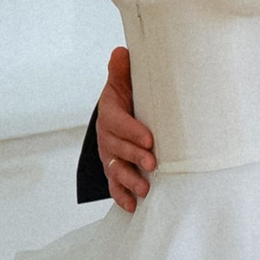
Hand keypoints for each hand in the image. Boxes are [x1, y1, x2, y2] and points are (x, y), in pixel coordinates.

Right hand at [95, 47, 156, 210]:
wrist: (119, 113)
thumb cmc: (127, 97)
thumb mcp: (123, 81)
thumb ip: (121, 70)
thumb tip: (121, 52)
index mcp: (110, 112)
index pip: (118, 121)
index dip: (132, 131)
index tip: (149, 139)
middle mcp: (106, 136)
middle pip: (116, 148)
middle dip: (134, 157)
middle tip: (152, 163)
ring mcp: (109, 155)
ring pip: (114, 169)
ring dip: (129, 180)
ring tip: (145, 189)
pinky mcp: (114, 170)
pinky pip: (114, 185)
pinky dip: (122, 197)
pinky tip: (133, 206)